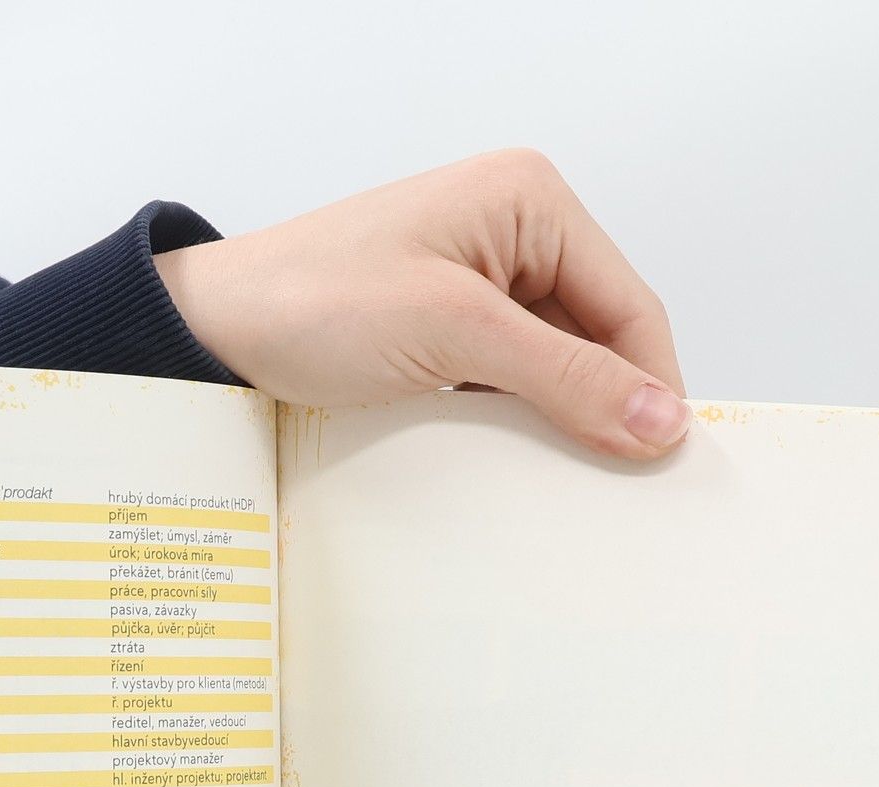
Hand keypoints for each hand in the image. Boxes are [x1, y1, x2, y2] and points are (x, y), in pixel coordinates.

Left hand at [155, 149, 687, 459]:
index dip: (654, 387)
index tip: (663, 466)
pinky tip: (516, 470)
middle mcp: (514, 234)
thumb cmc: (315, 302)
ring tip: (570, 489)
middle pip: (599, 340)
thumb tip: (662, 420)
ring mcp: (479, 285)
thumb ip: (564, 377)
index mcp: (530, 201)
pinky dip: (519, 428)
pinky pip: (511, 386)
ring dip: (562, 426)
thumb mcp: (455, 334)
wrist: (215, 333)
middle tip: (623, 493)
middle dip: (609, 410)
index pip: (629, 305)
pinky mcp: (446, 333)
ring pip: (557, 370)